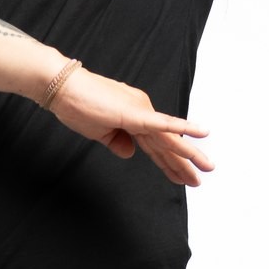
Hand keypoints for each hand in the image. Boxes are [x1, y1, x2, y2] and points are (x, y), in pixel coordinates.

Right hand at [48, 66, 213, 186]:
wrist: (62, 88)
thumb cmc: (75, 106)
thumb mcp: (98, 132)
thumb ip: (116, 142)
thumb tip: (130, 153)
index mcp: (134, 117)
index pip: (156, 146)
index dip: (169, 163)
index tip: (182, 177)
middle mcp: (142, 112)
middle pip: (165, 144)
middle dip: (183, 164)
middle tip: (199, 180)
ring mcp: (141, 110)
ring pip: (167, 138)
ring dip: (187, 154)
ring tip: (206, 168)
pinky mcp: (135, 112)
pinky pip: (162, 124)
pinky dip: (182, 129)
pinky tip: (201, 133)